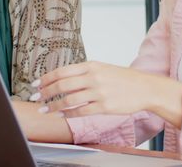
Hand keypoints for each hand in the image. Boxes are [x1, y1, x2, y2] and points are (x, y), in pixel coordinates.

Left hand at [31, 61, 181, 123]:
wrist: (145, 88)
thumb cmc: (123, 79)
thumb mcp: (103, 69)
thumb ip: (84, 72)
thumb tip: (63, 78)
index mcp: (91, 66)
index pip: (63, 71)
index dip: (46, 78)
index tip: (35, 84)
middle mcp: (94, 77)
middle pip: (62, 85)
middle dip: (45, 92)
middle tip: (35, 97)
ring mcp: (99, 92)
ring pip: (69, 100)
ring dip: (53, 106)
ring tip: (44, 109)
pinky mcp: (105, 107)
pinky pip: (81, 111)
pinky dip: (68, 114)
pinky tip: (61, 116)